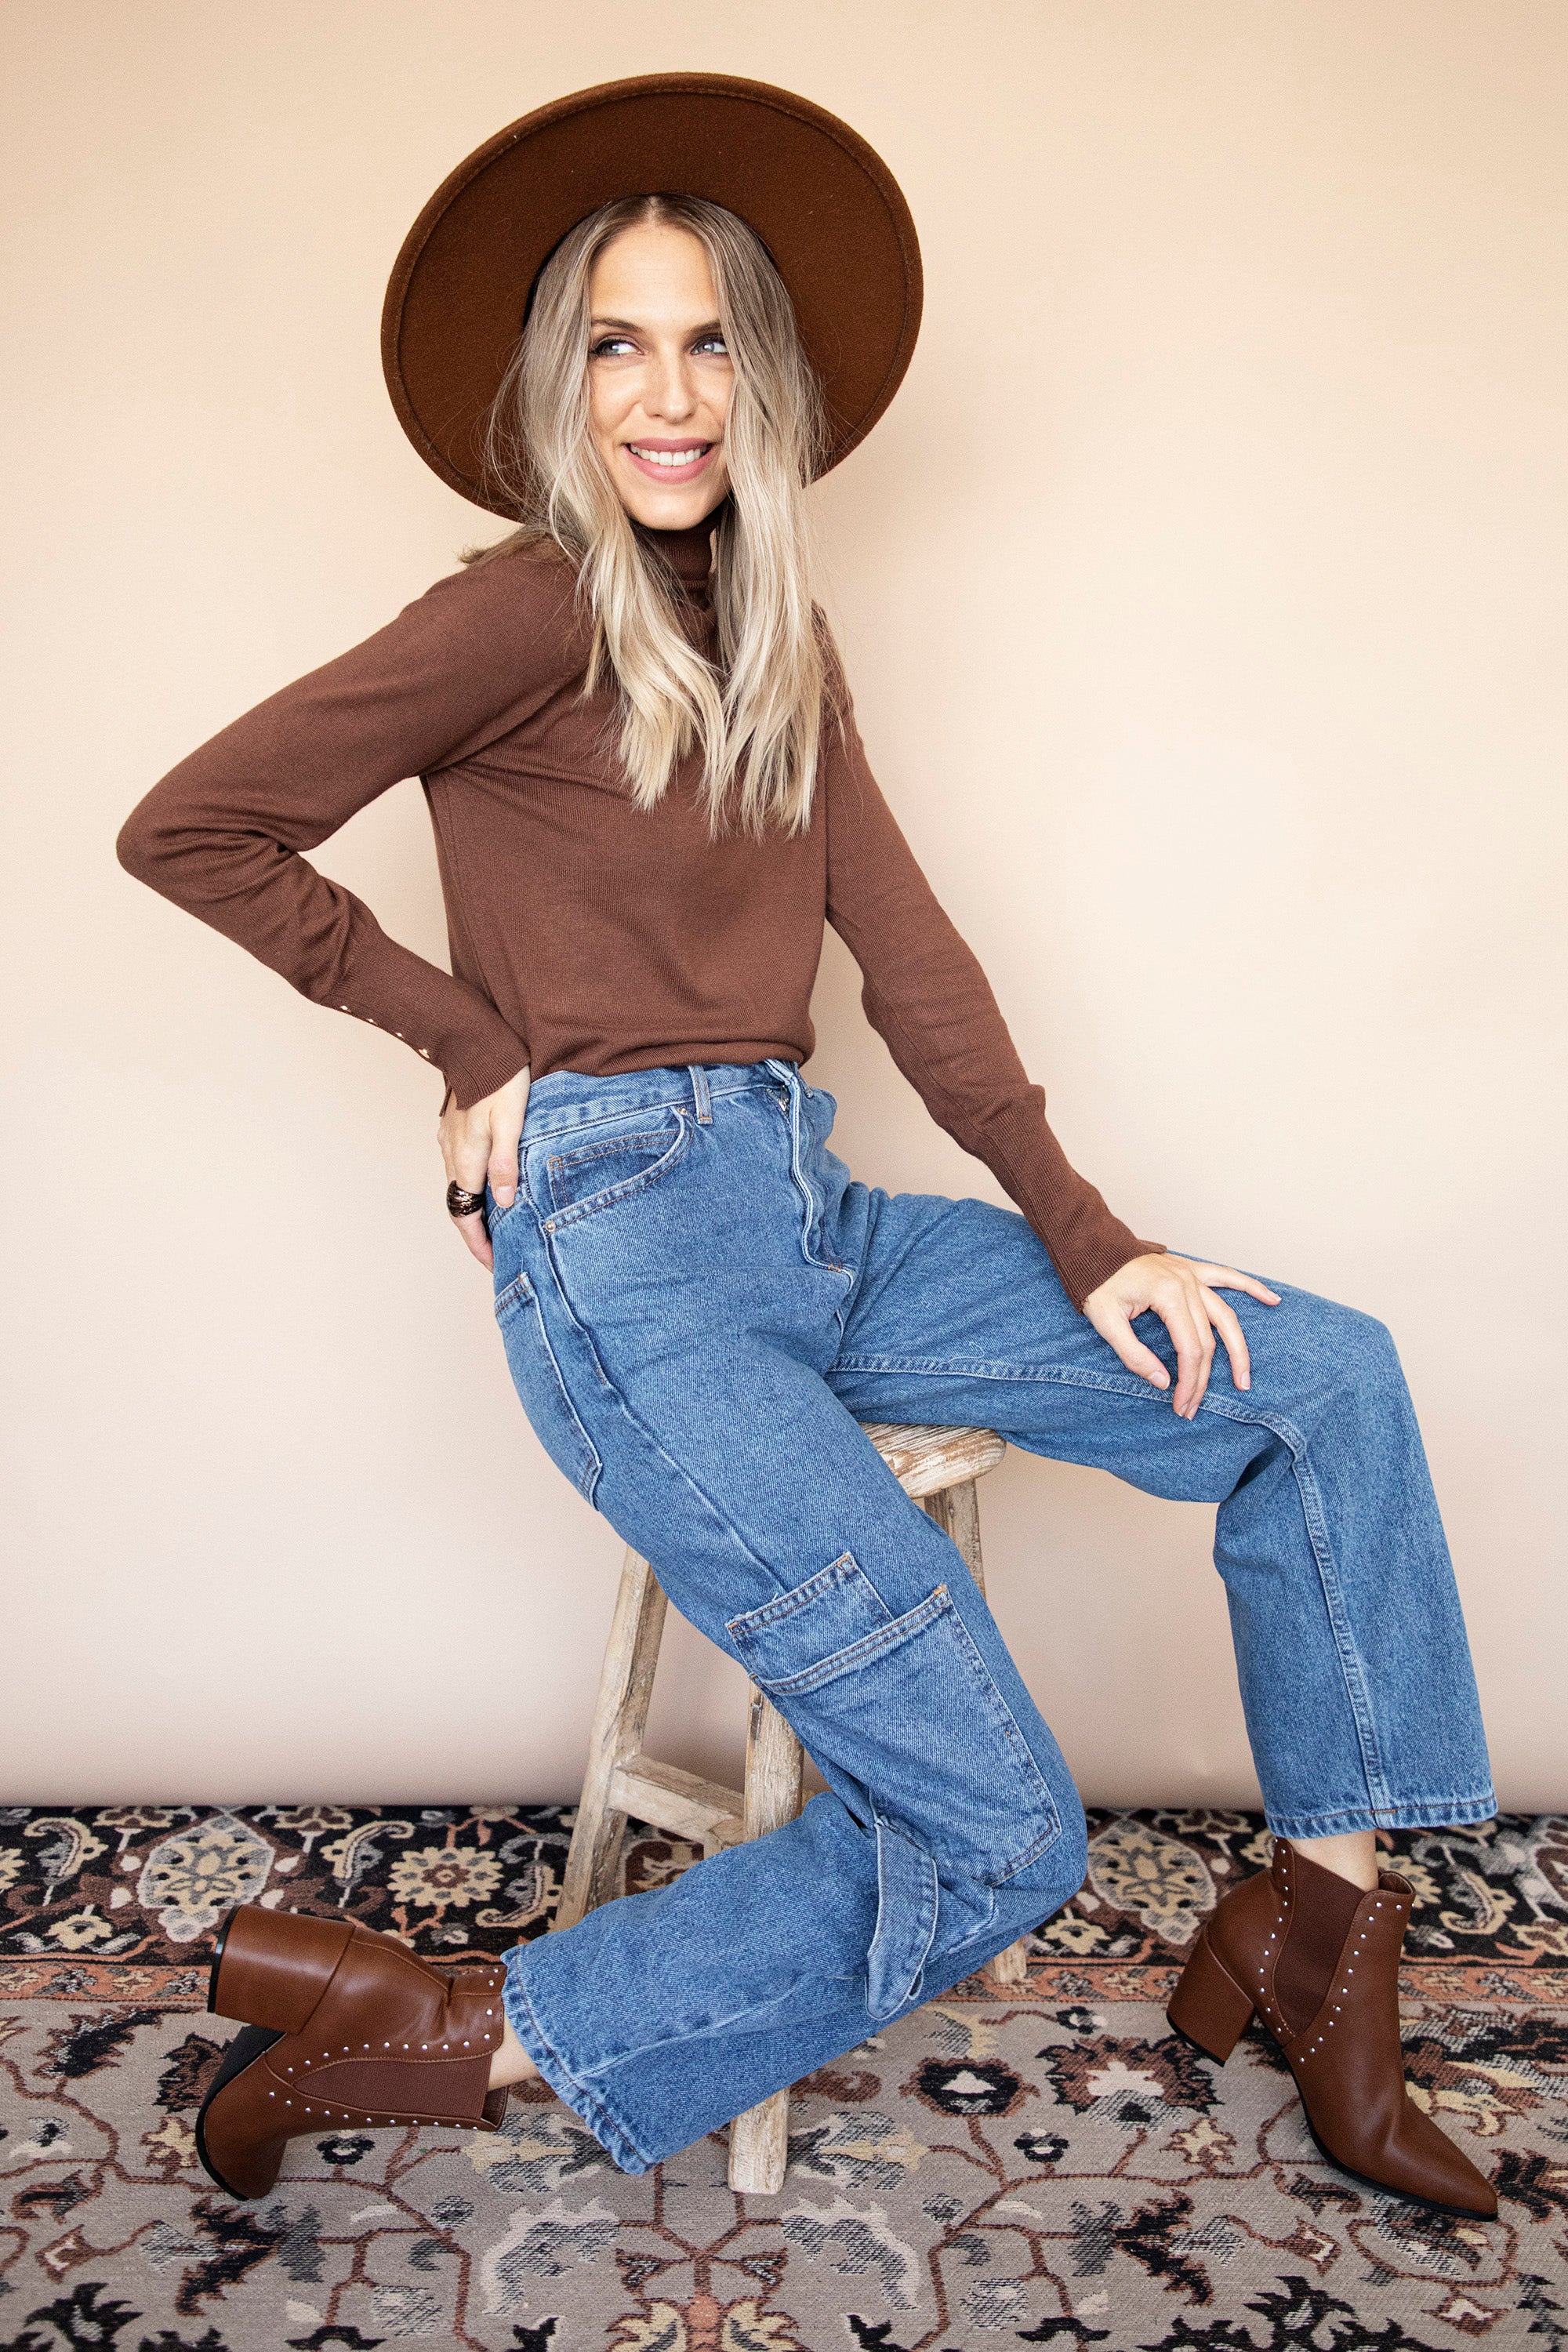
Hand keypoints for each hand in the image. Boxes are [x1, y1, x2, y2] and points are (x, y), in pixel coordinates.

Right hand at [437, 1067, 529, 1270]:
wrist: (476, 1041)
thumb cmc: (501, 1078)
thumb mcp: (511, 1122)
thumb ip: (507, 1163)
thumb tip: (504, 1203)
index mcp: (466, 1159)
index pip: (466, 1216)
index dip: (480, 1244)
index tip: (495, 1265)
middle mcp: (452, 1153)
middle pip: (460, 1205)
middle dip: (477, 1233)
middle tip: (499, 1252)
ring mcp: (449, 1139)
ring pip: (460, 1185)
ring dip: (475, 1208)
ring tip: (498, 1223)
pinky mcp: (453, 1126)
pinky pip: (460, 1165)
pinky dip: (473, 1184)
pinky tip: (490, 1182)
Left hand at [1082, 1253, 1280, 1418]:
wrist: (1092, 1247)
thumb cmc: (1097, 1282)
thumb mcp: (1106, 1322)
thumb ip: (1134, 1355)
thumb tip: (1163, 1382)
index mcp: (1168, 1294)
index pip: (1190, 1349)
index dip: (1189, 1381)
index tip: (1181, 1404)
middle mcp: (1187, 1283)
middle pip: (1208, 1341)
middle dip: (1203, 1378)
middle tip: (1194, 1406)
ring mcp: (1192, 1274)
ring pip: (1226, 1316)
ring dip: (1238, 1349)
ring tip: (1245, 1378)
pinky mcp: (1191, 1270)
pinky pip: (1228, 1277)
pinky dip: (1251, 1287)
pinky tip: (1272, 1300)